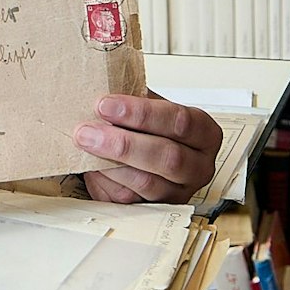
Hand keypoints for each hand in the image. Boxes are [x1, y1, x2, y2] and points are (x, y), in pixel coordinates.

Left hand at [73, 92, 223, 204]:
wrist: (142, 153)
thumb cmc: (147, 126)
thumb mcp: (149, 106)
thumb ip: (133, 97)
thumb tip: (100, 80)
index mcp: (204, 133)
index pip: (179, 121)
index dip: (141, 113)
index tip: (106, 104)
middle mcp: (199, 166)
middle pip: (167, 156)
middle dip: (123, 142)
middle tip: (88, 130)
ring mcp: (179, 192)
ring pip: (147, 182)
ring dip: (110, 162)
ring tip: (85, 144)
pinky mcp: (156, 209)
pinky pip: (130, 199)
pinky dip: (106, 181)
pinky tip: (90, 165)